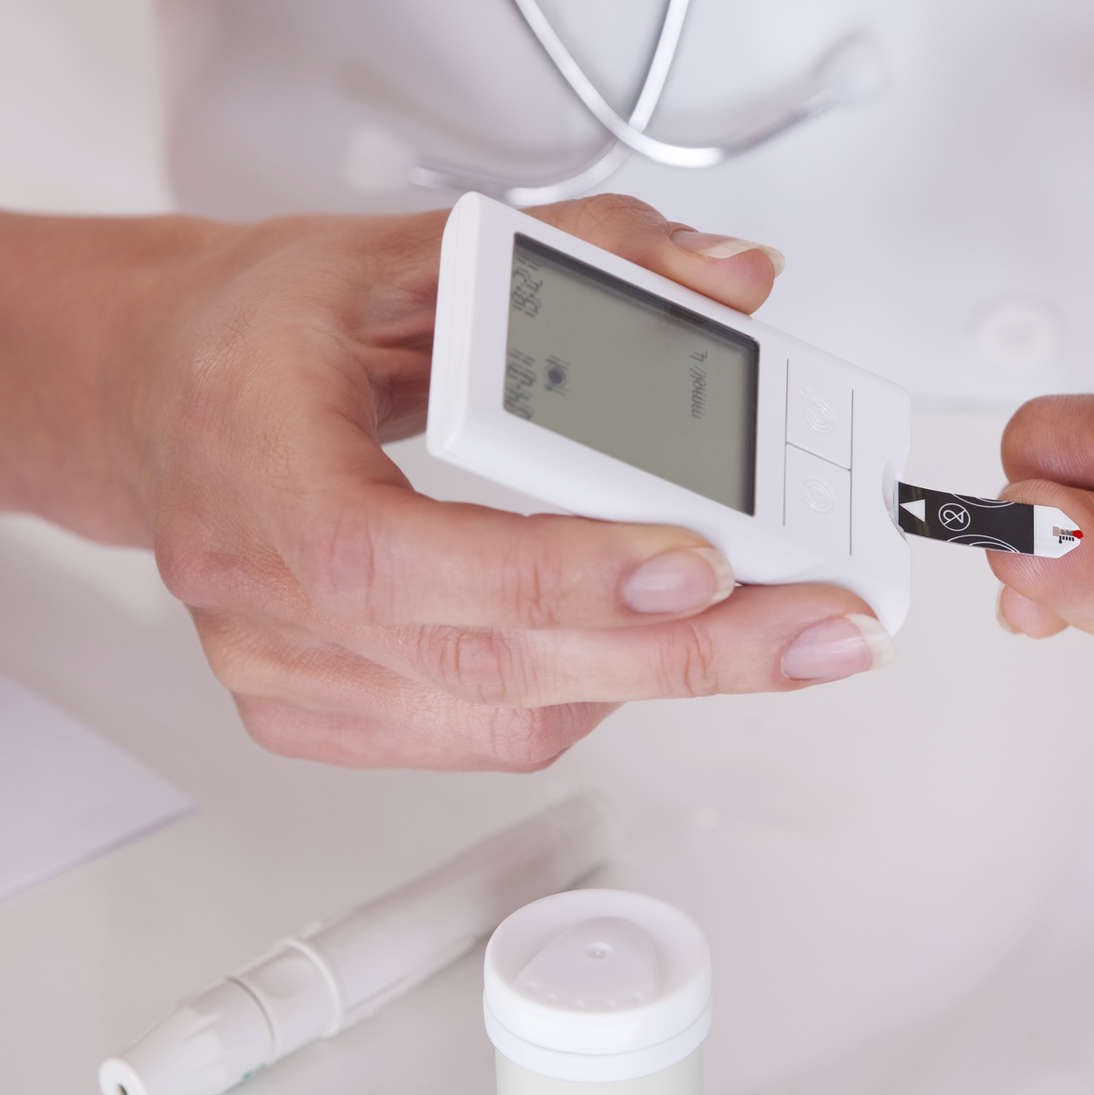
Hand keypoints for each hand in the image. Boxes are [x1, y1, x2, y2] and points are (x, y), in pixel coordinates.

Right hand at [2, 196, 888, 769]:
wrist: (168, 398)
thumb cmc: (268, 335)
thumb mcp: (413, 251)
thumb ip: (585, 253)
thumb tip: (728, 282)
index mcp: (257, 459)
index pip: (401, 556)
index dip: (559, 575)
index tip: (702, 563)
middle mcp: (260, 585)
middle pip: (493, 660)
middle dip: (687, 653)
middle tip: (818, 627)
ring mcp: (283, 667)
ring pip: (506, 717)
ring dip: (652, 676)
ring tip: (758, 628)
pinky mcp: (314, 716)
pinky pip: (486, 738)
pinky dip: (586, 696)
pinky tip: (635, 646)